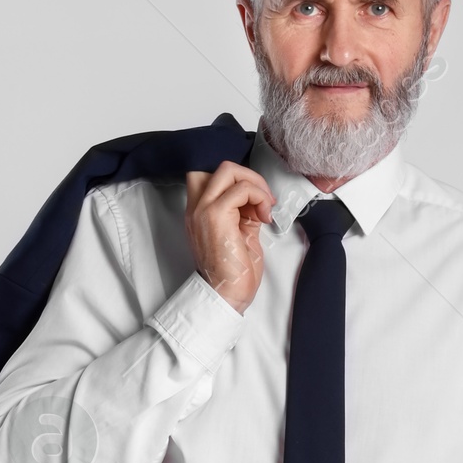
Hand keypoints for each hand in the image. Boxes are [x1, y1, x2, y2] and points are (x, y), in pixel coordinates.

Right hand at [185, 161, 274, 311]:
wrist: (227, 295)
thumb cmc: (234, 272)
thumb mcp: (241, 233)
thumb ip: (245, 212)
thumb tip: (258, 198)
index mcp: (200, 211)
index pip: (210, 174)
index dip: (237, 179)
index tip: (255, 198)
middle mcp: (197, 207)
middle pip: (221, 167)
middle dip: (250, 177)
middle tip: (264, 199)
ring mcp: (203, 209)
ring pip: (229, 170)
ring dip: (256, 184)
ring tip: (266, 207)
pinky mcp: (216, 215)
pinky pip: (241, 189)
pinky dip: (259, 197)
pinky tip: (265, 216)